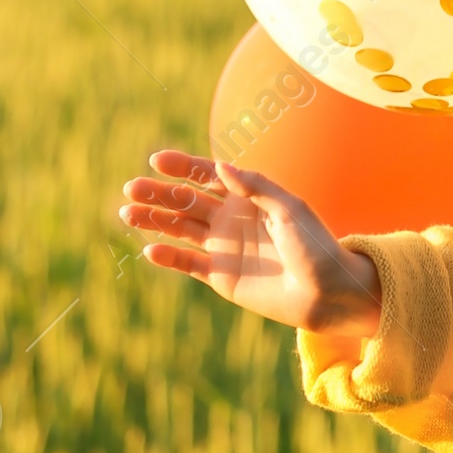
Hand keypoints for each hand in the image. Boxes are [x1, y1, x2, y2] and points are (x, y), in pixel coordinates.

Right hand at [118, 151, 381, 335]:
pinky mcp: (220, 275)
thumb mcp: (289, 209)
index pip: (208, 175)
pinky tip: (151, 250)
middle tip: (131, 188)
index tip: (156, 160)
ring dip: (155, 220)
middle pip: (186, 200)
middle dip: (159, 193)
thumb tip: (220, 166)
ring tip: (127, 212)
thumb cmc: (314, 245)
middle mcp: (231, 217)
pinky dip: (169, 257)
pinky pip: (188, 263)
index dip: (182, 166)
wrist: (325, 291)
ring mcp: (223, 246)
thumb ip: (255, 187)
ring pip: (180, 228)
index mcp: (249, 195)